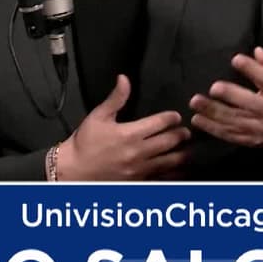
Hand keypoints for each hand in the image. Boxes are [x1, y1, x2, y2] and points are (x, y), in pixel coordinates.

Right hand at [58, 74, 190, 180]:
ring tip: (188, 150)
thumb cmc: (85, 142)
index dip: (171, 118)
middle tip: (187, 132)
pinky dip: (173, 173)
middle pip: (169, 142)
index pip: (160, 123)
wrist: (74, 171)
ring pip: (170, 162)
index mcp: (130, 133)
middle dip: (181, 135)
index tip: (176, 116)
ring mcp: (140, 169)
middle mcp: (138, 152)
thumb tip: (124, 78)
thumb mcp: (98, 116)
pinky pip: (162, 178)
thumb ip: (116, 98)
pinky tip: (180, 170)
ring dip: (182, 154)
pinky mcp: (139, 182)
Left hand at [189, 47, 262, 151]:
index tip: (236, 59)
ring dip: (213, 112)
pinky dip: (211, 128)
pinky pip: (228, 134)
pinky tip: (197, 119)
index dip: (252, 69)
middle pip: (249, 103)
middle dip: (230, 95)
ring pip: (233, 120)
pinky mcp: (247, 139)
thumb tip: (258, 50)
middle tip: (213, 87)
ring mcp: (257, 127)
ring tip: (195, 102)